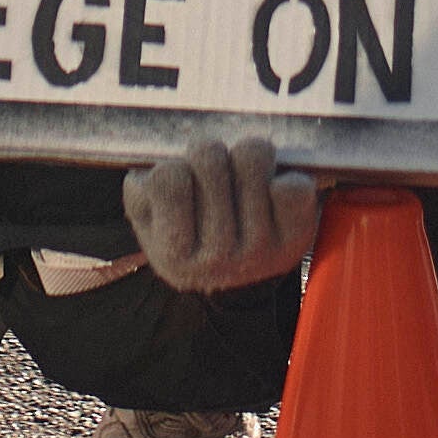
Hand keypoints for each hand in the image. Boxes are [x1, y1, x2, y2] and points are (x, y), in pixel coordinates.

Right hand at [122, 131, 320, 294]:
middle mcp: (219, 257)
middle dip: (209, 154)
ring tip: (242, 172)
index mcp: (174, 255)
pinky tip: (271, 188)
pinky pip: (293, 184)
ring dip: (246, 155)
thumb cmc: (191, 237)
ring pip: (252, 157)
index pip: (168, 177)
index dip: (173, 166)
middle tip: (213, 168)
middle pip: (211, 159)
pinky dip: (285, 175)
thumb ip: (141, 195)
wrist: (240, 282)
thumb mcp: (151, 225)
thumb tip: (145, 172)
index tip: (181, 179)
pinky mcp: (297, 236)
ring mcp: (261, 247)